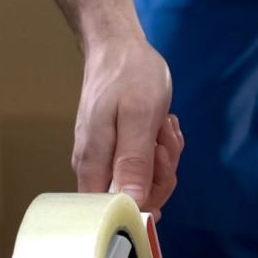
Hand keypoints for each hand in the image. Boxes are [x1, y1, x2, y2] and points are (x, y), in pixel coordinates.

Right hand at [73, 36, 182, 215]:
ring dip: (164, 157)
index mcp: (94, 166)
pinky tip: (162, 126)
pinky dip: (159, 148)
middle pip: (135, 200)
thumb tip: (132, 204)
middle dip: (161, 173)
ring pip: (144, 182)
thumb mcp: (139, 116)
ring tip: (163, 125)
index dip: (147, 200)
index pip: (117, 212)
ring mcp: (105, 160)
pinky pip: (144, 165)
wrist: (117, 45)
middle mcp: (94, 169)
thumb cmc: (128, 74)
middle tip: (164, 138)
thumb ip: (134, 162)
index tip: (159, 162)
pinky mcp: (116, 151)